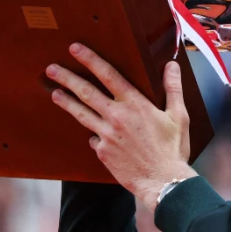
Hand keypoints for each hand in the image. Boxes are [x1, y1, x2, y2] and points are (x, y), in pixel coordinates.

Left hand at [48, 43, 194, 209]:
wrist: (163, 181)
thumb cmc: (172, 149)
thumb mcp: (178, 115)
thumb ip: (173, 88)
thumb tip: (171, 65)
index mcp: (135, 104)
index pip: (108, 75)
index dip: (90, 60)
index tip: (75, 49)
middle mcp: (116, 117)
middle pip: (86, 92)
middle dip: (67, 78)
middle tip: (51, 69)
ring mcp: (106, 135)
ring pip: (82, 114)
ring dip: (67, 102)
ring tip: (55, 93)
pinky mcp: (103, 153)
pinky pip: (94, 139)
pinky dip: (93, 134)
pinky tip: (92, 134)